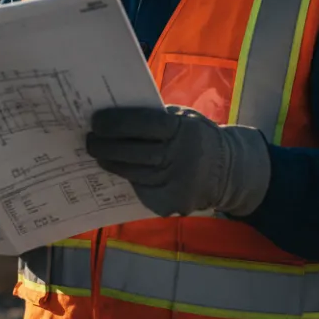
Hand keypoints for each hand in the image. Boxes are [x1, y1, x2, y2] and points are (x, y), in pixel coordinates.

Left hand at [85, 105, 270, 217]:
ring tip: (98, 154)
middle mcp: (180, 158)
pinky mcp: (171, 203)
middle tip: (89, 140)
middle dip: (106, 146)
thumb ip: (156, 118)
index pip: (143, 125)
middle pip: (133, 153)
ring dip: (112, 164)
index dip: (116, 123)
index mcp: (183, 130)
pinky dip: (129, 180)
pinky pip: (142, 190)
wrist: (229, 171)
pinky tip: (119, 170)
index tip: (96, 121)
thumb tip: (115, 115)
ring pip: (133, 174)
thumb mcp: (184, 118)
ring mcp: (175, 184)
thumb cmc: (197, 136)